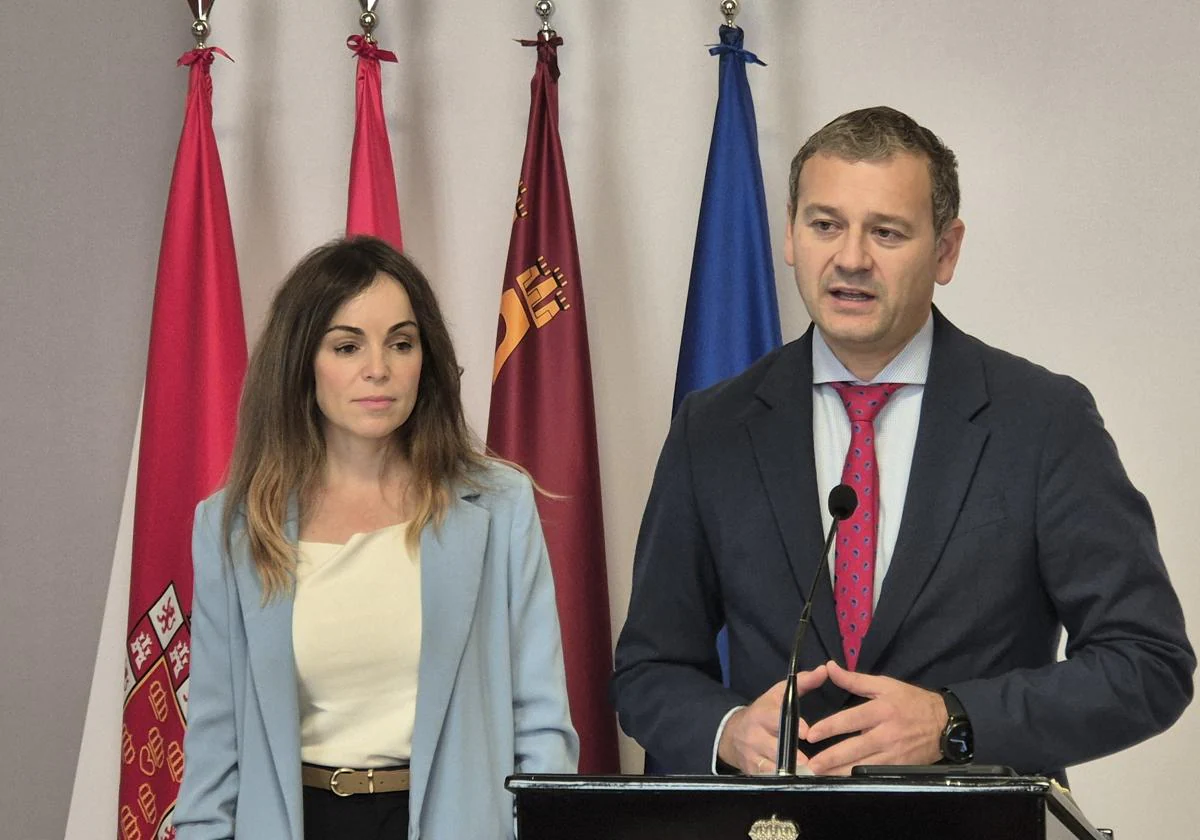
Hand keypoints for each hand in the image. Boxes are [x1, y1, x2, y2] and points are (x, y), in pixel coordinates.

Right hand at [717, 664, 828, 774]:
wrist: (732, 734)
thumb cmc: (763, 711)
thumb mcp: (779, 694)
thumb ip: (803, 683)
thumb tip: (824, 670)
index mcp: (762, 714)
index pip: (775, 718)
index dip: (791, 725)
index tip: (806, 733)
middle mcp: (755, 735)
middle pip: (772, 746)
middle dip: (790, 755)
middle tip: (807, 762)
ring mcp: (752, 755)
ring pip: (768, 766)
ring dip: (786, 772)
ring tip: (805, 776)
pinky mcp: (751, 771)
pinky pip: (766, 779)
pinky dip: (780, 782)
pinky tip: (795, 784)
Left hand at [804, 660, 945, 774]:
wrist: (946, 724)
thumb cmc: (911, 702)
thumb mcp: (885, 685)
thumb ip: (855, 679)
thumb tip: (829, 667)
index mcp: (882, 710)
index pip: (851, 719)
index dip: (830, 728)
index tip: (811, 734)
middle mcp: (887, 734)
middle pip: (855, 748)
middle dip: (831, 757)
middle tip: (811, 764)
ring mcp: (894, 754)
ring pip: (864, 767)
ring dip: (841, 773)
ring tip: (821, 776)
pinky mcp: (900, 768)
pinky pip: (876, 775)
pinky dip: (860, 779)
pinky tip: (844, 781)